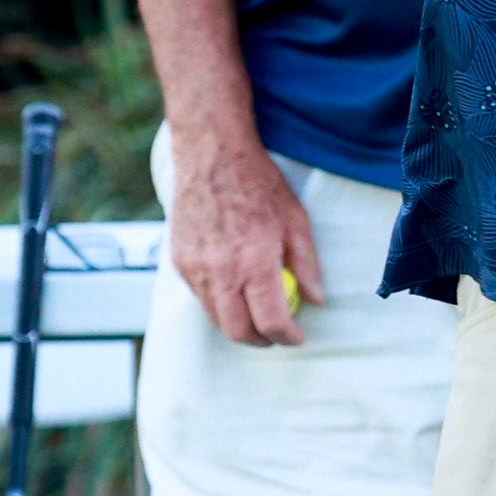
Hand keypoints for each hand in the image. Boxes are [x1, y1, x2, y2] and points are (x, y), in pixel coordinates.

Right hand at [170, 131, 321, 344]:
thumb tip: (316, 298)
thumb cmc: (258, 183)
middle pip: (238, 330)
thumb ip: (307, 263)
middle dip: (261, 340)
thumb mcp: (296, 220)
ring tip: (257, 315)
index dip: (288, 336)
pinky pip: (199, 296)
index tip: (298, 335)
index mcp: (254, 261)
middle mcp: (221, 270)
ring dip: (238, 325)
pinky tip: (234, 289)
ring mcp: (195, 267)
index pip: (271, 320)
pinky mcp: (179, 260)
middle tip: (277, 335)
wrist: (211, 155)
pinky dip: (218, 303)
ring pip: (215, 317)